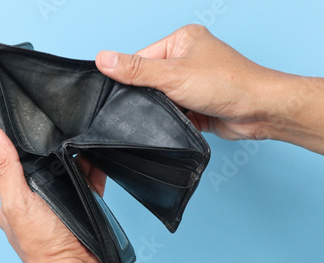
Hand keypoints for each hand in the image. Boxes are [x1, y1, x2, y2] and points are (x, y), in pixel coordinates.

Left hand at [0, 126, 120, 262]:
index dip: (26, 146)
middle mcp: (37, 201)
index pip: (17, 164)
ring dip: (76, 159)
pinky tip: (95, 161)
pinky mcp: (81, 206)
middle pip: (46, 166)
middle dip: (55, 152)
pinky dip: (93, 171)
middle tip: (64, 140)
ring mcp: (60, 203)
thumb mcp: (18, 202)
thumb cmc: (43, 246)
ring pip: (68, 172)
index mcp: (16, 200)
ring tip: (81, 146)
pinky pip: (88, 182)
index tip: (36, 129)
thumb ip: (6, 169)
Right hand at [95, 24, 323, 153]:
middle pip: (150, 78)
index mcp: (181, 40)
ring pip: (161, 97)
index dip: (132, 75)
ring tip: (170, 110)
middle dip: (149, 94)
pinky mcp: (197, 103)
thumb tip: (103, 58)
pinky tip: (176, 120)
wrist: (260, 111)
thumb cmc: (226, 83)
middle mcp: (188, 58)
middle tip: (153, 102)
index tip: (124, 91)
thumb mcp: (172, 74)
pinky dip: (172, 118)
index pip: (142, 57)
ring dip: (162, 108)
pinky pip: (173, 111)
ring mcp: (193, 81)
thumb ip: (136, 70)